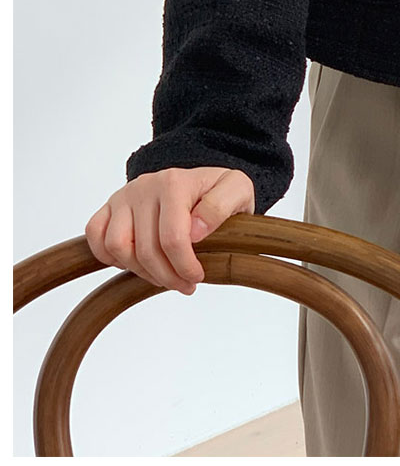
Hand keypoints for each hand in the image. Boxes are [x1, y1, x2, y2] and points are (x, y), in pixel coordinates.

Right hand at [86, 167, 255, 300]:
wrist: (197, 181)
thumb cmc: (216, 191)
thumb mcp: (237, 190)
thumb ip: (222, 206)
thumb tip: (195, 231)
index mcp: (174, 183)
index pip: (173, 239)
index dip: (185, 267)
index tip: (197, 277)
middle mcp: (144, 187)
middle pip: (145, 250)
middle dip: (168, 276)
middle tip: (185, 284)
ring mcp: (124, 197)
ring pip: (117, 246)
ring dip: (140, 271)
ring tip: (162, 275)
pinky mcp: (110, 207)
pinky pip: (95, 235)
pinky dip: (110, 257)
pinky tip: (137, 262)